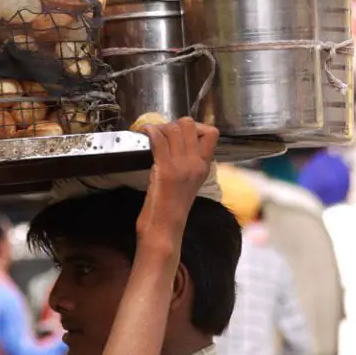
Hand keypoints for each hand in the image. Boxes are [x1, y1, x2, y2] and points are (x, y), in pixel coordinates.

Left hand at [136, 118, 218, 248]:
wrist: (164, 230)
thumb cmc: (170, 210)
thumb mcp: (186, 183)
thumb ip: (187, 164)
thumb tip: (176, 144)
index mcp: (204, 168)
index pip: (212, 133)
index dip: (195, 126)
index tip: (180, 133)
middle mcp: (196, 164)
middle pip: (190, 124)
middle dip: (173, 124)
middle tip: (162, 134)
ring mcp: (182, 166)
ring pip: (174, 128)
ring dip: (159, 127)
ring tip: (151, 134)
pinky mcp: (166, 170)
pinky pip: (158, 139)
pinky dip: (149, 131)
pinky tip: (143, 133)